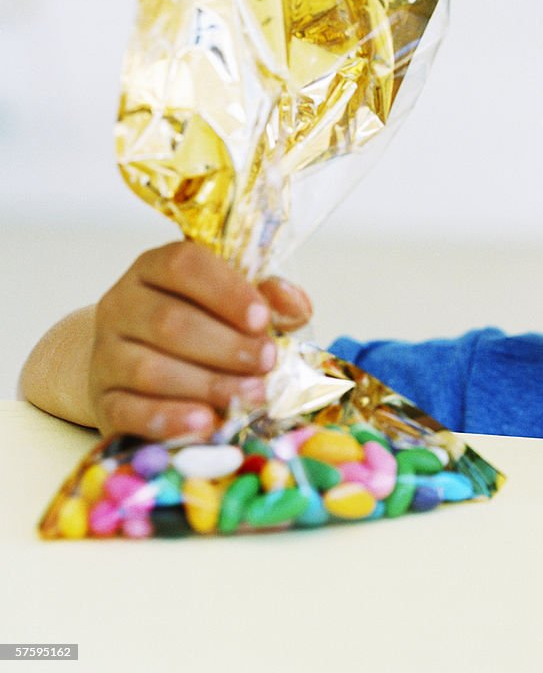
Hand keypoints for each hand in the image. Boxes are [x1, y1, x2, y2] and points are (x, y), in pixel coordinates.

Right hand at [89, 240, 312, 439]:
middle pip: (169, 322)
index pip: (183, 265)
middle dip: (226, 345)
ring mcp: (105, 353)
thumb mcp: (235, 302)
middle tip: (267, 362)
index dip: (226, 291)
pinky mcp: (102, 399)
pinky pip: (129, 411)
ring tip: (252, 394)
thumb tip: (295, 306)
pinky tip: (205, 422)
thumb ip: (270, 298)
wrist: (134, 365)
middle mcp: (121, 304)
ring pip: (150, 369)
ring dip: (208, 384)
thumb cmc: (199, 324)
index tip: (262, 319)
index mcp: (154, 268)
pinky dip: (170, 419)